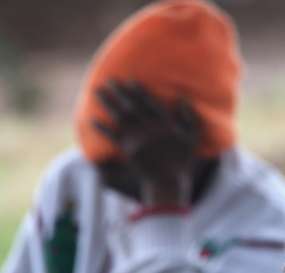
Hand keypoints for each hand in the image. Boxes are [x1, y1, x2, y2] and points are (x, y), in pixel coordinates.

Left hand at [93, 79, 200, 205]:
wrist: (168, 181)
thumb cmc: (182, 160)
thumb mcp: (193, 137)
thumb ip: (190, 117)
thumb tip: (182, 98)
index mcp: (165, 123)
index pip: (149, 102)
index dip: (139, 90)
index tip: (129, 80)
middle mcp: (149, 128)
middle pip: (131, 105)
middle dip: (119, 91)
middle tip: (109, 79)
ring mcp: (137, 138)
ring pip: (119, 116)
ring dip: (107, 103)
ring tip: (97, 92)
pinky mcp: (128, 150)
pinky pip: (112, 136)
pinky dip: (101, 128)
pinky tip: (92, 120)